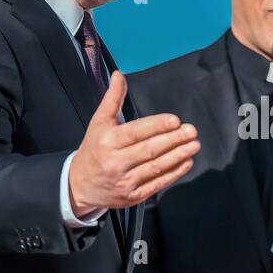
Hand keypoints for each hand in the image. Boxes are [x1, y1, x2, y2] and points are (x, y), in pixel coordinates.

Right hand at [67, 71, 199, 213]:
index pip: (135, 132)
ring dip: (178, 156)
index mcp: (107, 141)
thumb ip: (112, 99)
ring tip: (194, 145)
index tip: (175, 120)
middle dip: (173, 140)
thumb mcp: (99, 122)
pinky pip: (157, 184)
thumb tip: (119, 75)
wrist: (79, 185)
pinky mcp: (132, 196)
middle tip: (191, 131)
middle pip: (149, 150)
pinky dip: (174, 173)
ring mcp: (124, 181)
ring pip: (156, 167)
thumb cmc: (93, 149)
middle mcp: (115, 162)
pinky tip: (186, 162)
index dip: (156, 126)